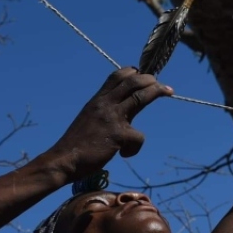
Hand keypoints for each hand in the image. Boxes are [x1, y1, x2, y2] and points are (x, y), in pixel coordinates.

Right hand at [44, 68, 172, 179]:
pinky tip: (125, 154)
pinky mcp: (118, 135)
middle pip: (132, 82)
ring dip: (157, 91)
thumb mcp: (87, 120)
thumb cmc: (75, 145)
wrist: (63, 160)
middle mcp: (104, 104)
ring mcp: (112, 118)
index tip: (143, 74)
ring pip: (140, 97)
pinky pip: (139, 136)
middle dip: (150, 79)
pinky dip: (135, 146)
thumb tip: (119, 111)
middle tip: (161, 84)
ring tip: (168, 91)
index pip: (116, 76)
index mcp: (96, 100)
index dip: (133, 72)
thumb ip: (102, 112)